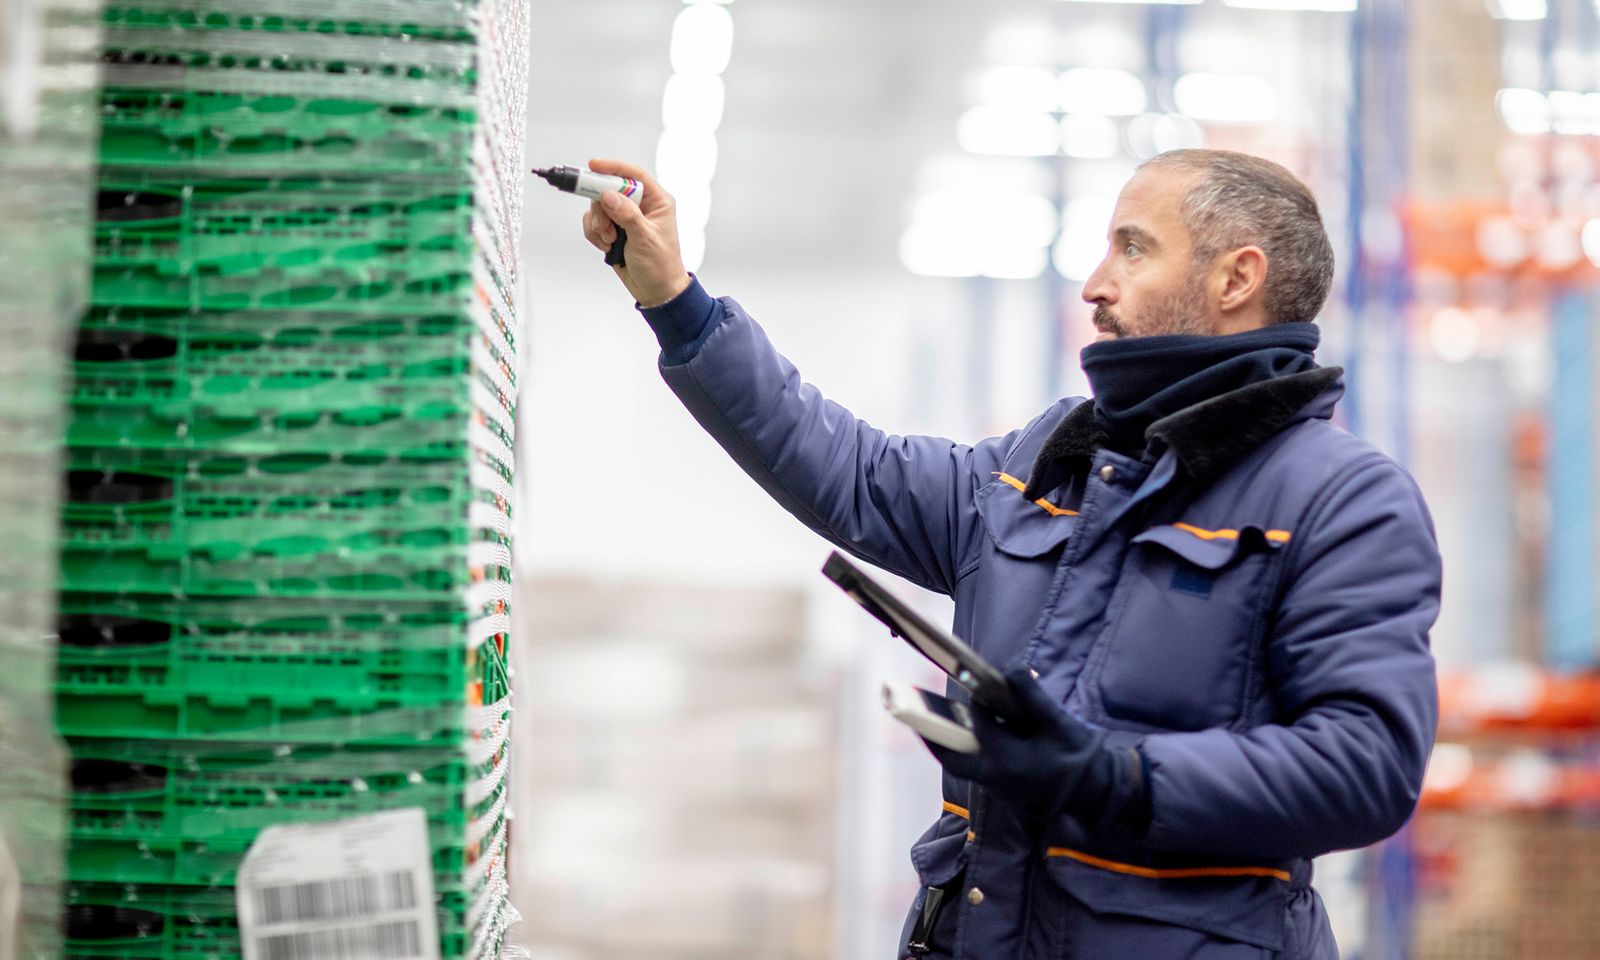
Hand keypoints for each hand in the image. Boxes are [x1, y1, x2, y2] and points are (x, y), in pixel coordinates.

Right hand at [581, 158, 692, 307]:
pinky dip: (595, 233)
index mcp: (657, 201)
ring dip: (598, 224)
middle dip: (601, 207)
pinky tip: (607, 247)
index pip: (634, 175)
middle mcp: (640, 205)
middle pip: (610, 189)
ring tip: (610, 241)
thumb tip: (610, 195)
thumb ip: (627, 215)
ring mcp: (625, 216)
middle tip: (603, 224)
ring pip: (598, 206)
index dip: (613, 168)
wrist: (655, 290)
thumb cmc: (660, 265)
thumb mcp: (645, 239)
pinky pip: (594, 221)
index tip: (593, 166)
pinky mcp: (613, 228)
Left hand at [922, 667, 1145, 828]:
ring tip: (928, 713)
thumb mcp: (1060, 725)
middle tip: (910, 708)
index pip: (976, 726)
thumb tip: (1012, 671)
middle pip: (950, 757)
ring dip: (944, 739)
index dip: (970, 700)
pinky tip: (966, 725)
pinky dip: (963, 745)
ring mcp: (997, 784)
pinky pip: (973, 764)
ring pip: (960, 761)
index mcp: (1008, 761)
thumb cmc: (1080, 760)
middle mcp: (995, 776)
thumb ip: (1034, 698)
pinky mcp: (1002, 785)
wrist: (1095, 795)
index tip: (964, 677)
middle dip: (931, 733)